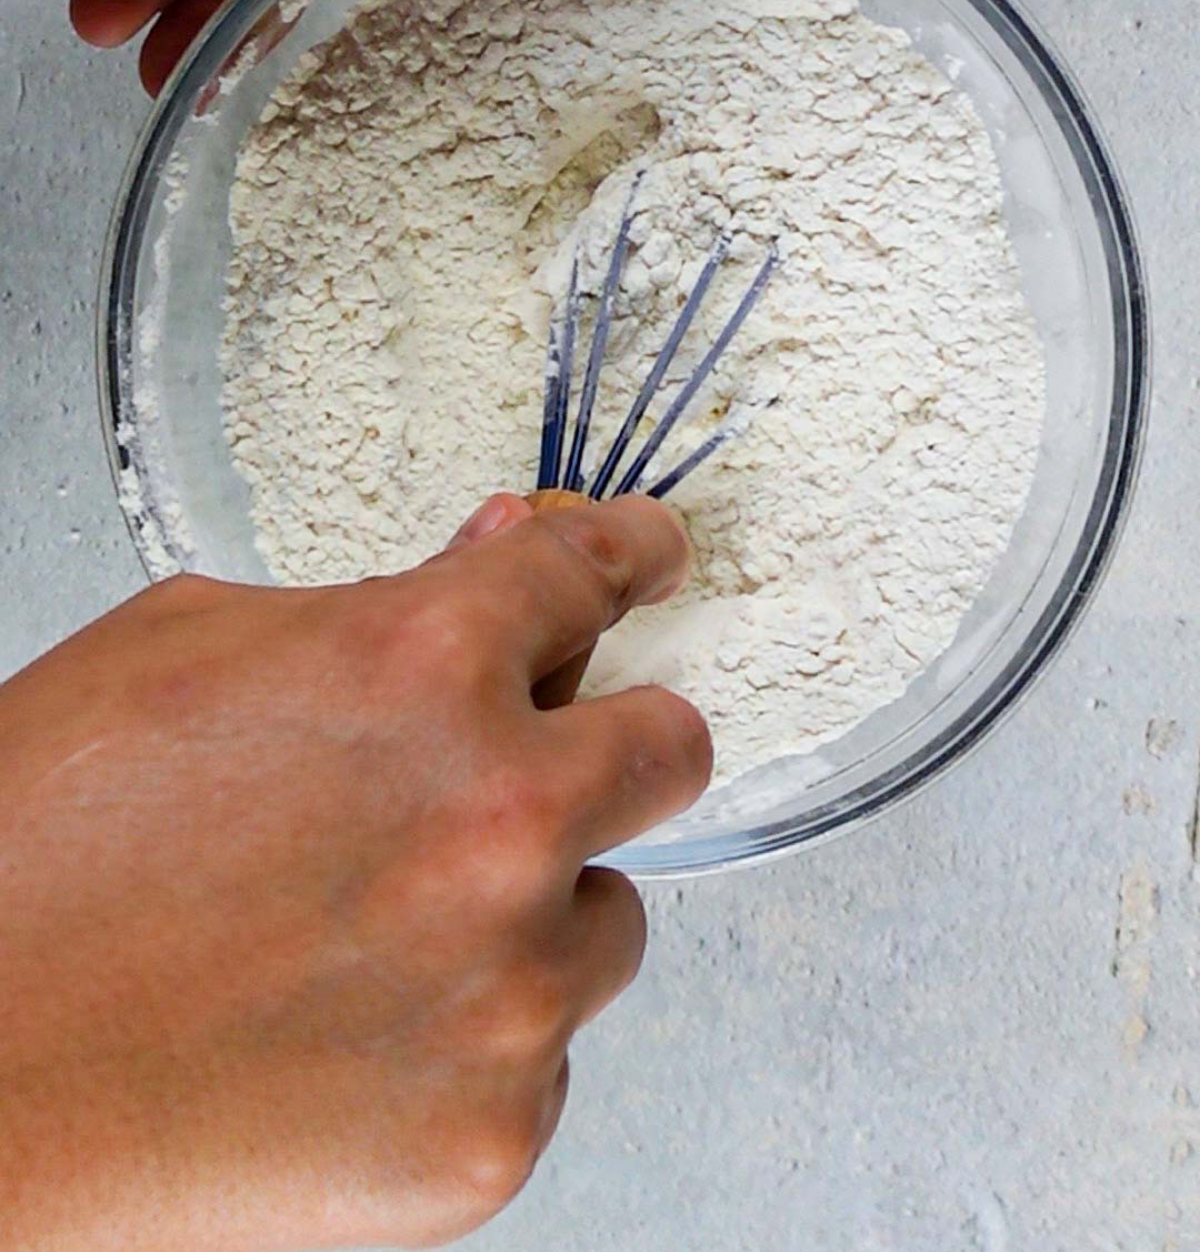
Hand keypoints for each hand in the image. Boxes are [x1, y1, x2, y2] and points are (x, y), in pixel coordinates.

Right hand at [0, 493, 708, 1250]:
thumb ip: (367, 604)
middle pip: (669, 748)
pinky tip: (352, 1028)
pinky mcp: (494, 1132)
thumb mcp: (184, 653)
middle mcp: (498, 818)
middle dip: (615, 740)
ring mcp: (509, 988)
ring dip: (534, 907)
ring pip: (608, 915)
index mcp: (422, 666)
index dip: (628, 553)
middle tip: (538, 766)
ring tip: (384, 929)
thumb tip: (490, 553)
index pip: (593, 569)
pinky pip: (542, 1053)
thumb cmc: (33, 855)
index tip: (647, 560)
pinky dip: (474, 1035)